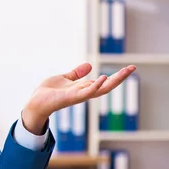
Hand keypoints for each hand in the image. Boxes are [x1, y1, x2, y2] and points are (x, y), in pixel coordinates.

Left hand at [21, 63, 136, 134]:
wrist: (35, 102)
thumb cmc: (48, 93)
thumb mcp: (64, 78)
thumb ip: (76, 74)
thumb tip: (89, 65)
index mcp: (84, 88)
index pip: (105, 82)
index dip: (117, 75)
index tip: (130, 67)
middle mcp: (84, 93)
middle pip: (107, 86)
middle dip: (121, 77)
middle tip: (133, 67)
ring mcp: (79, 96)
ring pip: (101, 89)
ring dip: (114, 81)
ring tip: (125, 71)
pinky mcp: (71, 97)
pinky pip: (86, 93)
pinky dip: (95, 86)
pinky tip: (103, 77)